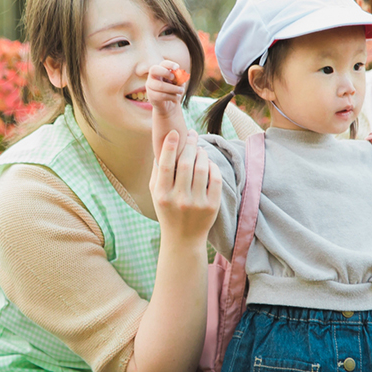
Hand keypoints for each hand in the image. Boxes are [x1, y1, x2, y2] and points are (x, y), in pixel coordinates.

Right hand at [146, 60, 187, 107]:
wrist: (169, 105)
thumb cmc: (174, 91)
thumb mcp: (179, 84)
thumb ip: (180, 79)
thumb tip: (180, 75)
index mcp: (160, 70)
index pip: (163, 64)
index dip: (169, 64)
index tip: (177, 67)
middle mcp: (152, 76)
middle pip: (154, 69)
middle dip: (165, 72)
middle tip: (173, 78)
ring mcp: (150, 86)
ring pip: (160, 85)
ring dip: (174, 89)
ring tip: (181, 91)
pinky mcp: (151, 96)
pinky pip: (161, 95)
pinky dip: (172, 96)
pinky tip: (176, 97)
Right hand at [149, 129, 221, 243]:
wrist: (183, 239)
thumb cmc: (167, 211)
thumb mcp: (156, 194)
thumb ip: (157, 172)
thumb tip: (162, 145)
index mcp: (162, 195)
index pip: (166, 165)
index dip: (171, 146)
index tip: (175, 132)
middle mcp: (179, 199)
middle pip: (186, 163)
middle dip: (190, 144)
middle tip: (192, 134)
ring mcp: (197, 203)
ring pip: (202, 168)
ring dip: (202, 154)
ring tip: (199, 149)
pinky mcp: (212, 206)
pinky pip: (215, 179)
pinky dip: (212, 167)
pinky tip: (208, 163)